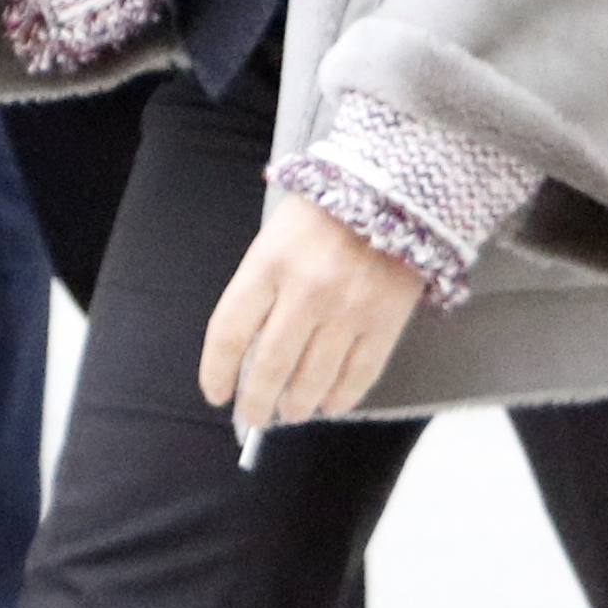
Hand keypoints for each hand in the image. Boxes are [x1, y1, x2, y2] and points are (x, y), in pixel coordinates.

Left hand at [199, 189, 427, 434]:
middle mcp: (305, 291)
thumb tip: (247, 350)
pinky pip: (359, 373)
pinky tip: (329, 406)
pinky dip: (341, 397)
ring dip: (297, 404)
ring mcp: (348, 310)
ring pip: (314, 378)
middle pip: (270, 365)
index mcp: (267, 265)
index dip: (217, 370)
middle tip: (252, 417)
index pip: (229, 332)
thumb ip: (260, 289)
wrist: (391, 191)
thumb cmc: (321, 215)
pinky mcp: (385, 321)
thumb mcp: (275, 239)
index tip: (216, 393)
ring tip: (289, 413)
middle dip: (256, 401)